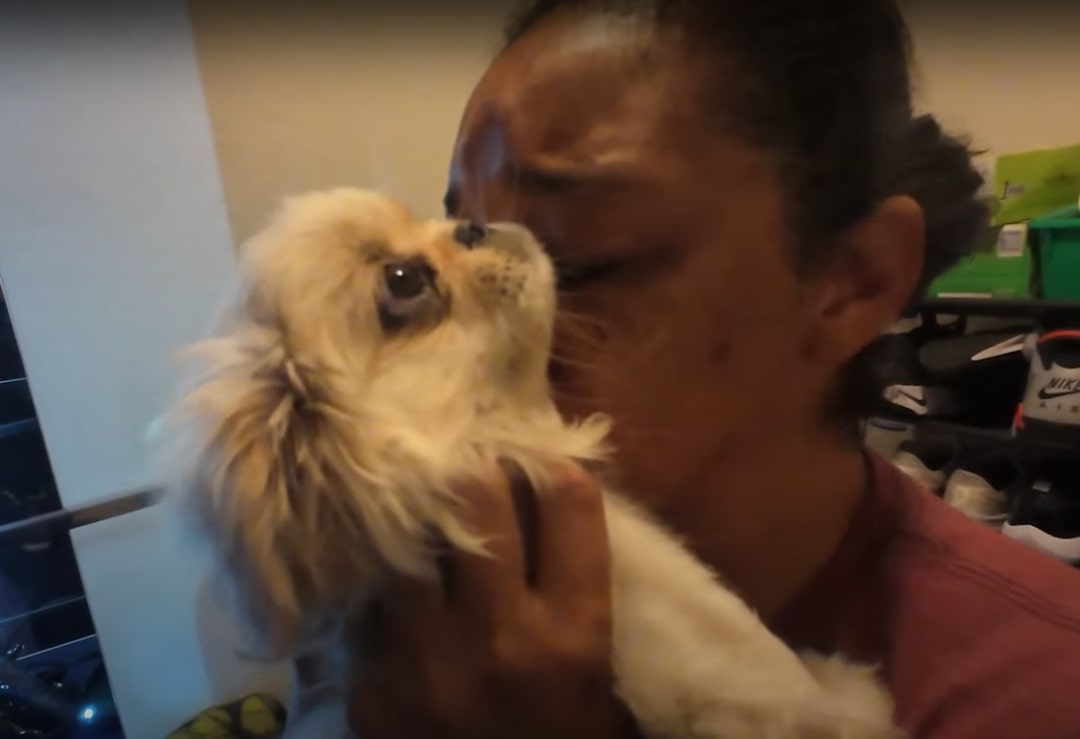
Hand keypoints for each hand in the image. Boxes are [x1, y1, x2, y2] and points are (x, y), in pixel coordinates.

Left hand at [345, 465, 637, 737]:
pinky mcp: (369, 683)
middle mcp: (498, 636)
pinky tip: (387, 566)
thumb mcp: (594, 676)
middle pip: (476, 501)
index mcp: (572, 637)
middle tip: (471, 457)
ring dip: (417, 512)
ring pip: (407, 538)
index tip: (543, 460)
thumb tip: (549, 504)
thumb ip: (578, 593)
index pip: (568, 510)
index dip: (557, 470)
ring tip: (418, 496)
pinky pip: (368, 597)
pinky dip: (380, 575)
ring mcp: (424, 658)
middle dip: (476, 466)